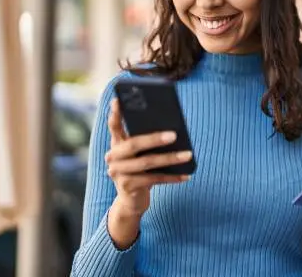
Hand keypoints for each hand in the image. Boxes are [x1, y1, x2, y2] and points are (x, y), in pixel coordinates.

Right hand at [104, 99, 192, 217]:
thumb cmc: (141, 170)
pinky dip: (172, 177)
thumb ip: (147, 142)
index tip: (119, 99)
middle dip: (155, 138)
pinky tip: (186, 175)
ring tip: (188, 155)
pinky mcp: (128, 187)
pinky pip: (154, 179)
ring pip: (147, 162)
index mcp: (116, 144)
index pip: (114, 126)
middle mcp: (113, 157)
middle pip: (134, 144)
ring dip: (170, 159)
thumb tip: (172, 131)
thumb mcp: (141, 155)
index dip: (116, 113)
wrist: (132, 201)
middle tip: (174, 134)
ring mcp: (118, 173)